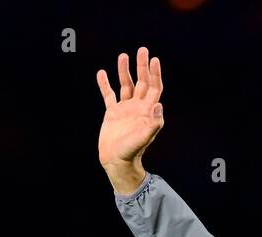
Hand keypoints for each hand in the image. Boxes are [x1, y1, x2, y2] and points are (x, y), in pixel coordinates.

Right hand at [96, 46, 164, 192]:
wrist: (117, 161)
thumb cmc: (132, 151)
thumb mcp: (144, 137)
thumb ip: (153, 123)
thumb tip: (159, 104)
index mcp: (148, 111)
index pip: (154, 88)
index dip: (155, 74)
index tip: (154, 59)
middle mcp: (138, 108)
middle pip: (141, 82)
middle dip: (142, 67)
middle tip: (142, 50)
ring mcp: (125, 109)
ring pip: (125, 85)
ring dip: (124, 71)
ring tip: (123, 56)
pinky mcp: (112, 113)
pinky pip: (108, 95)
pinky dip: (105, 84)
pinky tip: (102, 73)